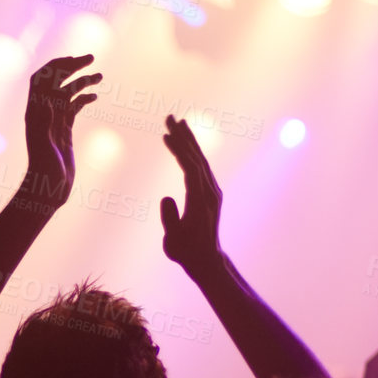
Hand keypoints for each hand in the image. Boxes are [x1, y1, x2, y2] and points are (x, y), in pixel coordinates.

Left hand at [22, 55, 98, 207]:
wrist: (48, 190)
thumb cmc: (43, 170)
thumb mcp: (43, 143)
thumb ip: (44, 120)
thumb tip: (47, 96)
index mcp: (35, 111)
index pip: (42, 78)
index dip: (56, 65)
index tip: (75, 59)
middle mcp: (43, 113)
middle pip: (56, 81)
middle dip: (73, 67)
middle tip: (92, 57)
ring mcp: (54, 121)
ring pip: (68, 93)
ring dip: (82, 81)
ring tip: (100, 75)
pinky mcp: (63, 131)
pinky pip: (73, 108)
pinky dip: (84, 99)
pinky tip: (95, 96)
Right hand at [158, 115, 223, 274]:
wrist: (206, 260)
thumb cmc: (187, 252)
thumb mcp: (173, 241)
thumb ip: (170, 219)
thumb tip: (166, 198)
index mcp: (200, 200)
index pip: (190, 168)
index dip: (179, 150)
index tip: (166, 135)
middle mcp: (210, 192)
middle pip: (197, 158)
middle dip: (183, 137)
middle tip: (170, 117)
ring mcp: (212, 191)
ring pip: (201, 160)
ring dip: (189, 141)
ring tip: (178, 123)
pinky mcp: (210, 193)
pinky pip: (201, 168)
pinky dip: (191, 153)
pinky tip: (184, 146)